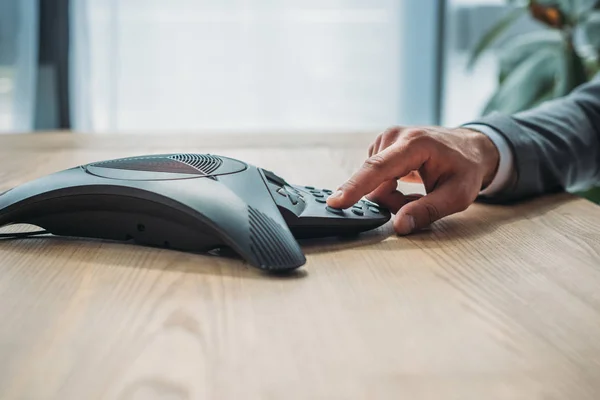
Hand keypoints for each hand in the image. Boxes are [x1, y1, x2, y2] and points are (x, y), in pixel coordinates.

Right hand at [326, 126, 499, 234]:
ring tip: (416, 193)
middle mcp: (395, 136)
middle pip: (374, 181)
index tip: (336, 201)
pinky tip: (407, 184)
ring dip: (391, 196)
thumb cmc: (465, 170)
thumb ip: (426, 212)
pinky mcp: (382, 146)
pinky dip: (389, 188)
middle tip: (417, 203)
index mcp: (415, 144)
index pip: (378, 168)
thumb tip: (399, 226)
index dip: (356, 187)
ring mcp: (387, 139)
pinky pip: (375, 178)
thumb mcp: (456, 196)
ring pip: (374, 183)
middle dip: (392, 201)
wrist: (471, 149)